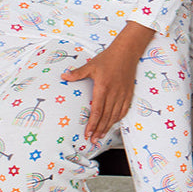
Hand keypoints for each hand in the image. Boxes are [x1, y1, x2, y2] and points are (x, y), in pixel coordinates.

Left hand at [64, 23, 153, 142]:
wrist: (127, 52)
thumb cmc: (108, 58)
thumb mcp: (91, 65)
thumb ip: (77, 73)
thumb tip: (63, 76)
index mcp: (103, 87)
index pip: (97, 110)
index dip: (92, 124)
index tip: (87, 133)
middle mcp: (114, 93)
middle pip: (106, 116)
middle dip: (99, 130)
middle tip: (93, 140)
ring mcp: (123, 94)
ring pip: (115, 115)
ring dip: (108, 127)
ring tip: (101, 136)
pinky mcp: (129, 93)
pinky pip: (124, 109)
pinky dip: (118, 118)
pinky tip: (113, 123)